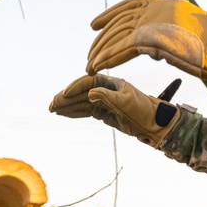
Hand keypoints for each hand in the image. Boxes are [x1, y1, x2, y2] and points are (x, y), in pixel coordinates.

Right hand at [50, 74, 181, 146]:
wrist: (154, 124)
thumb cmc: (144, 110)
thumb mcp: (126, 104)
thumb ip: (108, 98)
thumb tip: (90, 94)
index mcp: (112, 83)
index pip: (89, 82)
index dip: (75, 88)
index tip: (64, 95)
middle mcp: (105, 90)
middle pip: (81, 92)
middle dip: (66, 98)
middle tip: (51, 105)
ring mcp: (103, 101)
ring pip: (81, 102)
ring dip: (66, 106)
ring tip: (52, 109)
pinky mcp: (103, 112)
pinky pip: (85, 111)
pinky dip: (73, 112)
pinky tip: (63, 113)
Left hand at [86, 0, 206, 92]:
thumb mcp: (186, 29)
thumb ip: (167, 30)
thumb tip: (154, 44)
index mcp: (163, 3)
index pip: (129, 4)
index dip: (109, 14)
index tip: (95, 24)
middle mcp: (154, 8)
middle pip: (118, 21)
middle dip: (101, 39)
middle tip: (90, 53)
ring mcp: (151, 21)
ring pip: (116, 36)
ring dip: (100, 51)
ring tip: (89, 65)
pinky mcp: (149, 38)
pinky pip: (121, 49)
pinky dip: (107, 59)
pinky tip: (97, 67)